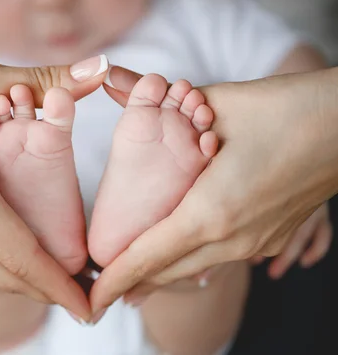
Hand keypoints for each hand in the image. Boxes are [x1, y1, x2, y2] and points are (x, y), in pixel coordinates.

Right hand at [0, 44, 105, 318]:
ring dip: (15, 273)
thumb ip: (46, 80)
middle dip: (43, 289)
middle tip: (78, 296)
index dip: (59, 285)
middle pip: (1, 271)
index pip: (22, 257)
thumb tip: (100, 69)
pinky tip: (1, 238)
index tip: (88, 308)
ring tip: (47, 274)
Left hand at [89, 66, 337, 313]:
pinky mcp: (271, 237)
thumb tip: (113, 77)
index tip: (91, 299)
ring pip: (194, 269)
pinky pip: (219, 259)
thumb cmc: (285, 110)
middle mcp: (233, 238)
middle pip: (167, 272)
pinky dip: (190, 262)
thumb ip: (157, 101)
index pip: (147, 257)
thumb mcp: (216, 102)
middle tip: (100, 289)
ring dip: (160, 275)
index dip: (114, 280)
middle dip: (131, 284)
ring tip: (130, 282)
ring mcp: (256, 243)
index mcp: (212, 212)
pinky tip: (178, 257)